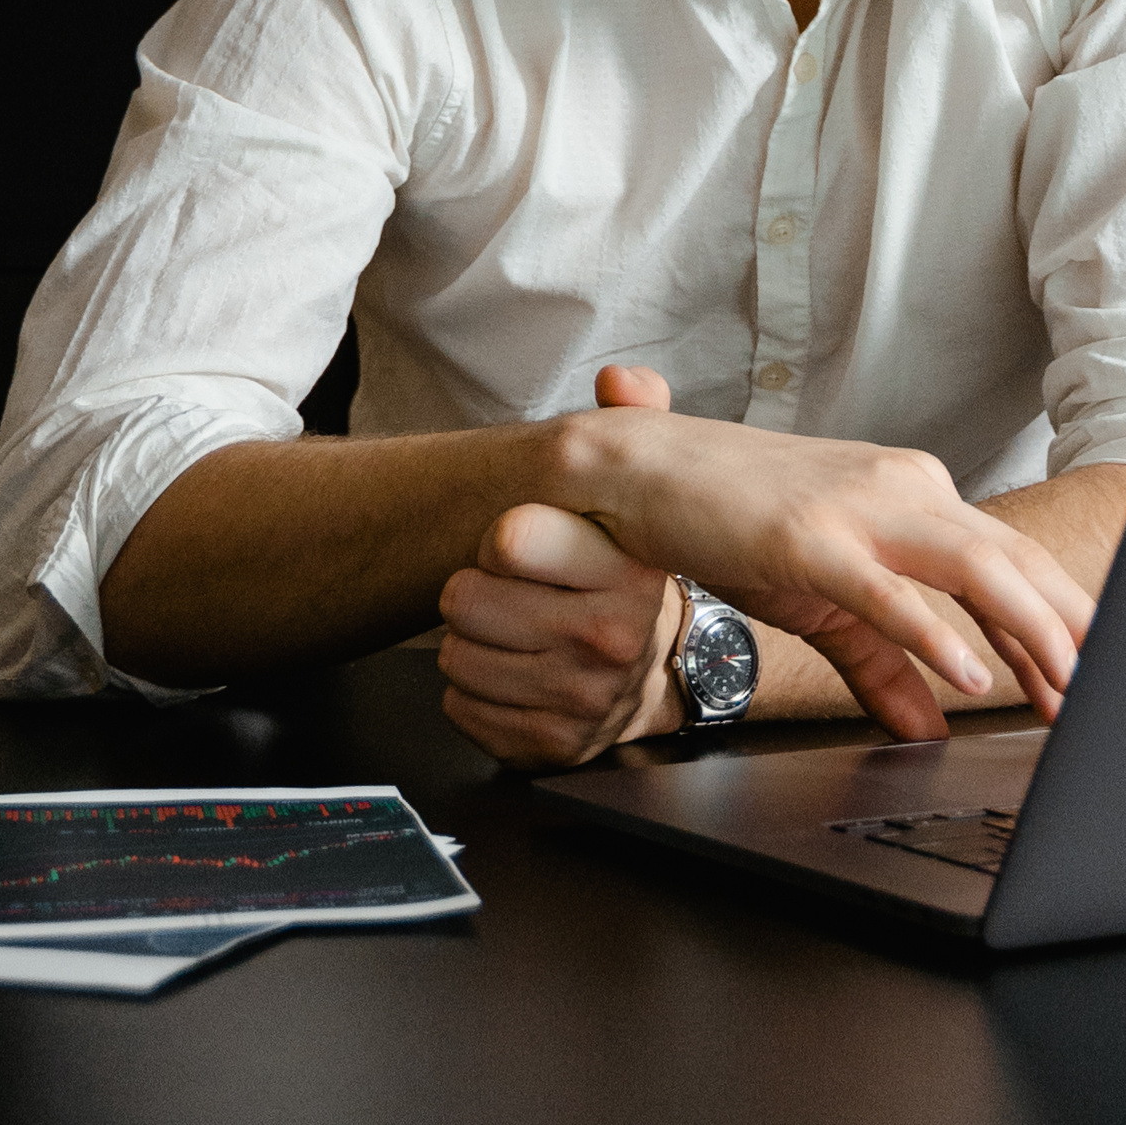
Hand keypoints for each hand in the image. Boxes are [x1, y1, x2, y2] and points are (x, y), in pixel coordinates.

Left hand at [433, 365, 683, 766]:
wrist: (668, 670)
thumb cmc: (627, 578)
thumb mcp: (642, 498)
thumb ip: (634, 422)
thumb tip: (624, 378)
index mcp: (627, 570)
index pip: (510, 538)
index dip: (500, 537)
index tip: (520, 541)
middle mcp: (611, 639)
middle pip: (464, 600)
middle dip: (472, 592)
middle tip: (506, 591)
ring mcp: (584, 699)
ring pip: (456, 658)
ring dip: (469, 643)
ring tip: (511, 632)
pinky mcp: (555, 746)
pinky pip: (460, 709)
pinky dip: (472, 694)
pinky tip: (512, 674)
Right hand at [461, 365, 1093, 754]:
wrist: (640, 470)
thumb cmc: (731, 519)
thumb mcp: (824, 599)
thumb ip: (884, 661)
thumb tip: (929, 724)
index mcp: (914, 496)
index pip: (1011, 560)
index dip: (1063, 619)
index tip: (1097, 676)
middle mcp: (902, 489)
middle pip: (1014, 561)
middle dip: (1069, 633)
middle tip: (1105, 696)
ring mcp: (858, 508)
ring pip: (974, 565)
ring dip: (1030, 632)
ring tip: (1062, 689)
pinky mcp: (810, 535)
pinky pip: (887, 589)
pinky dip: (936, 632)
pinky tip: (970, 674)